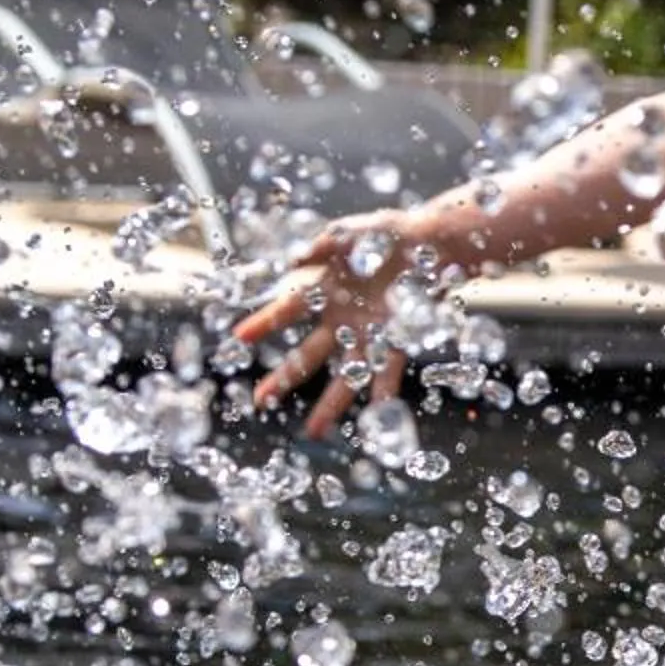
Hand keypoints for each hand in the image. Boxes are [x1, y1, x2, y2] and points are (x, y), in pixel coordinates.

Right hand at [231, 216, 426, 436]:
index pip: (286, 311)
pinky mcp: (394, 340)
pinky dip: (383, 391)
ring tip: (313, 431)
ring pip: (343, 375)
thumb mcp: (348, 234)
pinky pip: (386, 370)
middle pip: (307, 356)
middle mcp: (340, 321)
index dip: (263, 324)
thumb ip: (321, 246)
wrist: (426, 242)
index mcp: (323, 293)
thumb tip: (293, 263)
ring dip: (329, 404)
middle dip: (283, 379)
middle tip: (259, 401)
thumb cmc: (384, 235)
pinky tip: (377, 412)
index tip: (238, 338)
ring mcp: (366, 335)